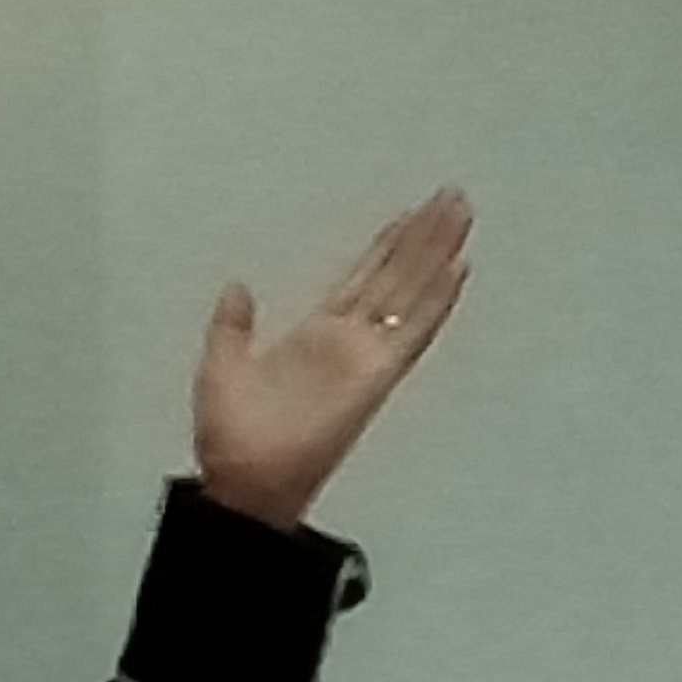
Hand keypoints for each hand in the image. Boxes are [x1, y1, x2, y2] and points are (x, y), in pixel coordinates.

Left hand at [193, 188, 473, 529]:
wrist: (243, 485)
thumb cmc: (232, 441)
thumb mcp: (221, 367)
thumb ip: (232, 326)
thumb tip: (237, 287)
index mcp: (316, 339)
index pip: (362, 280)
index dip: (385, 247)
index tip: (408, 215)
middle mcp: (349, 344)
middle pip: (396, 277)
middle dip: (423, 236)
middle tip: (451, 196)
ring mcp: (366, 358)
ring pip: (410, 292)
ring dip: (437, 254)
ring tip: (461, 213)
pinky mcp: (374, 378)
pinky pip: (411, 332)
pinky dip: (435, 302)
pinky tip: (457, 271)